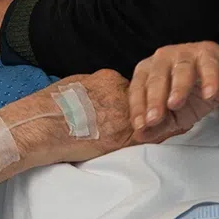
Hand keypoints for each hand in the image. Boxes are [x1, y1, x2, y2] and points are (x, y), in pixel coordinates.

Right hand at [43, 69, 183, 164]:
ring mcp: (121, 117)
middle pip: (144, 103)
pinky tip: (171, 138)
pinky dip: (159, 137)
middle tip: (170, 112)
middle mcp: (119, 95)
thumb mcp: (75, 85)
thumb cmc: (50, 105)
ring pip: (150, 119)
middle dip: (154, 110)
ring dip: (161, 124)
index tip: (146, 104)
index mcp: (107, 80)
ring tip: (177, 126)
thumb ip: (94, 87)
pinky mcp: (120, 138)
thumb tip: (99, 95)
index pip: (132, 88)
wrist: (41, 124)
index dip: (138, 99)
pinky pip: (147, 138)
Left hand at [129, 41, 218, 143]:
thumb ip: (157, 125)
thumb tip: (140, 135)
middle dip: (154, 100)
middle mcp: (163, 58)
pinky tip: (209, 94)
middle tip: (152, 119)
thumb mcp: (173, 114)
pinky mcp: (209, 54)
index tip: (140, 125)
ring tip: (174, 104)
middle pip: (156, 78)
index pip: (138, 88)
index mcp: (148, 70)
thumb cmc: (192, 94)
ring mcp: (186, 53)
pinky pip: (209, 67)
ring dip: (177, 88)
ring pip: (181, 70)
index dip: (138, 107)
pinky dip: (209, 80)